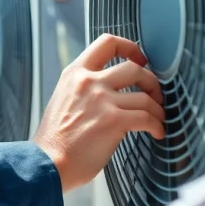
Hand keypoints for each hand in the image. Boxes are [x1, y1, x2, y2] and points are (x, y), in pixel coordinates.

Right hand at [33, 34, 165, 192]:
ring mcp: (102, 101)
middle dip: (151, 82)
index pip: (106, 42)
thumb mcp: (63, 98)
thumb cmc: (54, 139)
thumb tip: (109, 90)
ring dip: (157, 109)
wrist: (47, 163)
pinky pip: (147, 118)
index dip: (130, 47)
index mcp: (75, 73)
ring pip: (145, 97)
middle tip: (154, 95)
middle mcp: (89, 82)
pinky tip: (157, 132)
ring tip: (158, 119)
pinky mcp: (114, 121)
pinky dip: (157, 126)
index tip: (140, 59)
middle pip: (134, 68)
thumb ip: (84, 88)